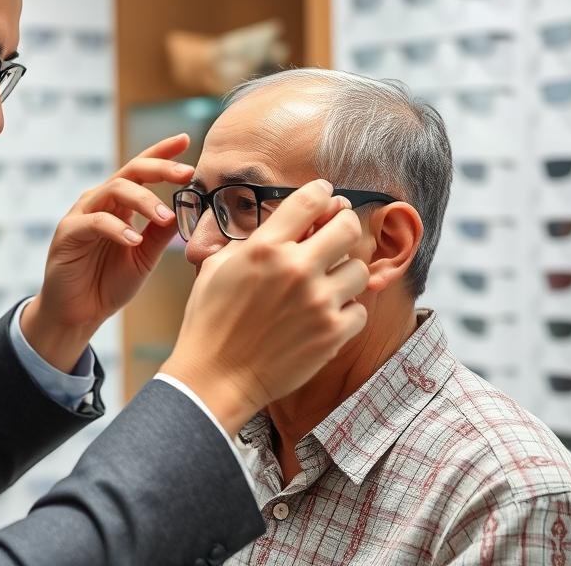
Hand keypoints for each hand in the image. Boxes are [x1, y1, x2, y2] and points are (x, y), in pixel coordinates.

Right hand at [22, 134, 194, 371]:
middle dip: (160, 168)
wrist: (78, 314)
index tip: (186, 139)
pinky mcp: (68, 233)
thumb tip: (186, 210)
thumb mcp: (144, 257)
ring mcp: (82, 214)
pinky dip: (117, 228)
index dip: (162, 153)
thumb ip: (161, 234)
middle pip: (131, 171)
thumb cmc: (108, 283)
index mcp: (120, 203)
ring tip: (165, 218)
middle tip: (186, 173)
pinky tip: (133, 241)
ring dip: (144, 201)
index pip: (142, 170)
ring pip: (114, 190)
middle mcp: (101, 201)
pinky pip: (95, 221)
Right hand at [159, 179, 368, 434]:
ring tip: (326, 283)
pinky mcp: (332, 333)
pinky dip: (346, 311)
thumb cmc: (211, 320)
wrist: (216, 377)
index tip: (326, 195)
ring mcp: (319, 302)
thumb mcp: (219, 266)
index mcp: (265, 247)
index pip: (311, 199)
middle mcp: (296, 268)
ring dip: (345, 272)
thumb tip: (284, 223)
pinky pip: (359, 309)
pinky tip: (325, 315)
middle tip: (335, 234)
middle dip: (343, 225)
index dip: (322, 192)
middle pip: (347, 226)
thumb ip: (253, 240)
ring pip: (359, 269)